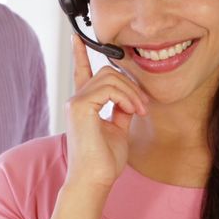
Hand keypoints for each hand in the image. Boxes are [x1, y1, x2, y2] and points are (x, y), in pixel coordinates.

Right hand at [63, 34, 148, 191]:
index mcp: (84, 104)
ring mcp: (76, 102)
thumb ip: (121, 110)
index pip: (81, 72)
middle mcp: (77, 100)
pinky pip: (109, 88)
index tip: (78, 38)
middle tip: (142, 106)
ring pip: (109, 77)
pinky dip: (126, 97)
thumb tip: (130, 98)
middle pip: (106, 72)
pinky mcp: (80, 107)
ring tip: (139, 111)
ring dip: (131, 92)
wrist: (94, 180)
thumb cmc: (104, 161)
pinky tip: (132, 111)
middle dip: (130, 85)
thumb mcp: (118, 129)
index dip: (80, 54)